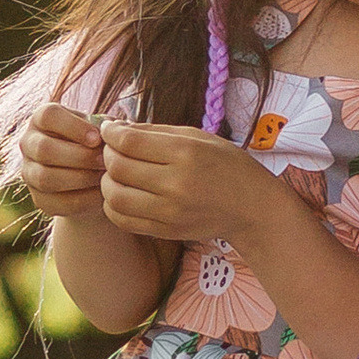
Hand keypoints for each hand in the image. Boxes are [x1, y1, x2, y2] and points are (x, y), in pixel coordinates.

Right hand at [18, 102, 108, 221]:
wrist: (93, 177)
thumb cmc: (98, 144)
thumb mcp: (102, 129)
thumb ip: (106, 127)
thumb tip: (112, 130)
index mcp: (41, 118)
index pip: (48, 116)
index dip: (73, 127)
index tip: (97, 138)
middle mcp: (29, 143)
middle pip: (44, 149)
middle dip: (78, 156)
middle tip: (104, 161)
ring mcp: (29, 173)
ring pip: (46, 177)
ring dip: (80, 178)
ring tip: (103, 177)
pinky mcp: (39, 199)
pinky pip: (57, 201)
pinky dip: (83, 199)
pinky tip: (101, 194)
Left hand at [101, 122, 270, 247]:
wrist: (252, 208)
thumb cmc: (226, 165)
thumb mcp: (198, 136)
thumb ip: (155, 131)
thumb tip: (116, 127)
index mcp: (186, 153)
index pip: (129, 141)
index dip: (111, 133)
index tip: (109, 129)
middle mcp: (176, 184)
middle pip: (117, 167)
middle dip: (107, 154)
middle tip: (113, 150)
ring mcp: (170, 212)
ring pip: (114, 196)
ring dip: (107, 181)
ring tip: (117, 174)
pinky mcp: (166, 231)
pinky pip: (122, 220)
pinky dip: (113, 205)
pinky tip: (123, 194)